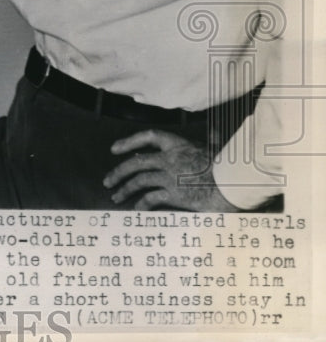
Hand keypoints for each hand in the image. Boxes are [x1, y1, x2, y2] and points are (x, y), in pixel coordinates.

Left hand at [103, 129, 237, 211]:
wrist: (235, 183)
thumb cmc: (227, 166)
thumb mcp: (215, 148)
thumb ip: (209, 140)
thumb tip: (213, 133)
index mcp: (177, 144)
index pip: (148, 136)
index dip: (129, 141)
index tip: (114, 149)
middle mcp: (169, 158)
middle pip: (136, 162)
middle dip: (118, 172)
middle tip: (107, 181)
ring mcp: (170, 176)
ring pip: (139, 180)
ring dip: (124, 189)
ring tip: (116, 196)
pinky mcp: (174, 194)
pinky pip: (151, 198)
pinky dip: (142, 203)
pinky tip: (137, 208)